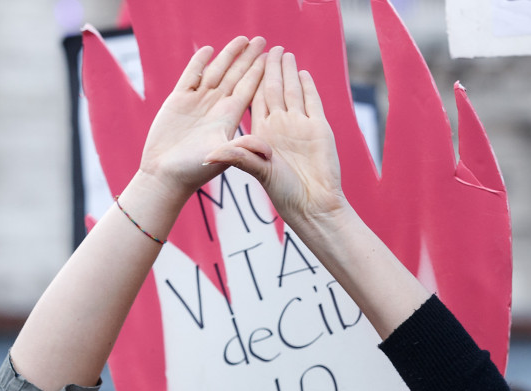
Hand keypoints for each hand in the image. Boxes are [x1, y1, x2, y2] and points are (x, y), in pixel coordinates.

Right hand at [136, 35, 265, 201]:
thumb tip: (268, 150)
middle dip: (247, 58)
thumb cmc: (195, 171)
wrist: (165, 175)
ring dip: (228, 55)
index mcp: (229, 117)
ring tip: (241, 39)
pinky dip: (199, 63)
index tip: (271, 56)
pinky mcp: (177, 101)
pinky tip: (208, 50)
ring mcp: (197, 103)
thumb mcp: (224, 158)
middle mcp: (216, 107)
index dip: (258, 71)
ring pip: (216, 72)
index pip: (248, 88)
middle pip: (235, 76)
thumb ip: (243, 149)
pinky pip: (191, 77)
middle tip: (261, 40)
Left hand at [205, 47, 346, 232]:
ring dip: (288, 73)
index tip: (245, 61)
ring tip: (284, 53)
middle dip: (269, 69)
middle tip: (266, 47)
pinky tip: (303, 73)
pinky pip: (311, 102)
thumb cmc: (284, 194)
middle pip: (273, 90)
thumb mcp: (258, 172)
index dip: (251, 80)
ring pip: (292, 92)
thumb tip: (211, 154)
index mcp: (262, 134)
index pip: (255, 99)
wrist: (314, 204)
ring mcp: (300, 126)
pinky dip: (307, 87)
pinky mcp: (319, 128)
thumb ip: (238, 157)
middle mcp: (280, 127)